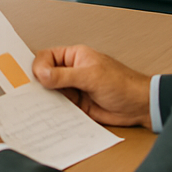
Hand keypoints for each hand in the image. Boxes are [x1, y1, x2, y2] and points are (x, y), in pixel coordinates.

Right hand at [32, 45, 150, 127]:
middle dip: (38, 83)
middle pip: (45, 74)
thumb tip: (41, 74)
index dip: (39, 66)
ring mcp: (74, 88)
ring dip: (46, 98)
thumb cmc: (122, 83)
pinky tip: (51, 114)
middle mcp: (71, 71)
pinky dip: (55, 111)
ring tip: (39, 104)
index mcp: (73, 56)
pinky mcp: (77, 105)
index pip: (46, 57)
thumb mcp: (91, 76)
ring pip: (51, 92)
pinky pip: (61, 107)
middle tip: (31, 92)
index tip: (37, 77)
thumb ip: (64, 76)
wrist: (140, 107)